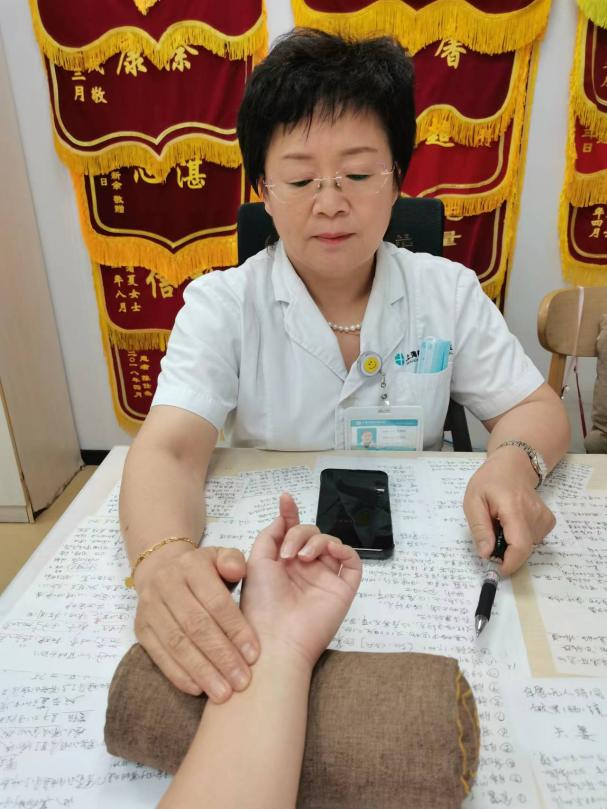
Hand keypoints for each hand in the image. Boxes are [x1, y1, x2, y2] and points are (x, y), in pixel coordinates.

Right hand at [133, 542, 259, 701]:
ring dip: (201, 671)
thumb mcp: (221, 556)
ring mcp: (150, 608)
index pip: (216, 601)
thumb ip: (233, 561)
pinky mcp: (140, 628)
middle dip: (221, 657)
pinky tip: (198, 690)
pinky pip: (159, 655)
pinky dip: (178, 675)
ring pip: (176, 644)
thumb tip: (236, 570)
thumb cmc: (204, 569)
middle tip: (242, 681)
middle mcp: (166, 585)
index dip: (235, 629)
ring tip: (223, 693)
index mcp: (191, 566)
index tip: (254, 655)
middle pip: (196, 626)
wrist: (161, 567)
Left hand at [240, 493, 361, 669]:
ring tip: (302, 557)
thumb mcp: (257, 561)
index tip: (285, 498)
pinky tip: (329, 552)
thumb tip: (283, 516)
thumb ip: (270, 534)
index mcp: (282, 563)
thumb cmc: (261, 603)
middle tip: (287, 553)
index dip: (290, 513)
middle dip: (299, 532)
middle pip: (311, 533)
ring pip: (331, 542)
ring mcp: (325, 578)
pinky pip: (352, 562)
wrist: (276, 639)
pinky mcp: (343, 589)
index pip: (291, 532)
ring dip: (316, 540)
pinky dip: (344, 549)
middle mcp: (304, 568)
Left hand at [463, 451, 555, 575]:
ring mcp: (544, 518)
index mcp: (514, 508)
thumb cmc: (489, 482)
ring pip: (527, 546)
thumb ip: (479, 528)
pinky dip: (520, 538)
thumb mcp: (473, 501)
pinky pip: (533, 540)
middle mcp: (534, 514)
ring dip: (511, 544)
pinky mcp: (548, 521)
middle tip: (490, 539)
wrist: (513, 466)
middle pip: (523, 549)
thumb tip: (486, 554)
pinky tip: (513, 524)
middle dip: (505, 553)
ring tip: (500, 525)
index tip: (496, 568)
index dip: (509, 563)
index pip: (520, 544)